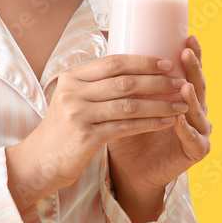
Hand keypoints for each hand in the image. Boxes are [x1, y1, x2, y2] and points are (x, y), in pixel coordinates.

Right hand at [7, 54, 186, 214]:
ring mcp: (77, 114)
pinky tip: (167, 122)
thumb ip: (96, 85)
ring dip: (159, 104)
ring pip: (129, 104)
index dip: (143, 61)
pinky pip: (126, 127)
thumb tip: (135, 69)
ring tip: (181, 104)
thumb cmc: (64, 129)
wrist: (40, 160)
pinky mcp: (85, 137)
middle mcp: (72, 92)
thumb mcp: (73, 99)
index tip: (168, 64)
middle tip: (181, 83)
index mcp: (70, 77)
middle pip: (123, 82)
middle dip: (157, 81)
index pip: (112, 63)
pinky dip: (150, 123)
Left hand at [107, 36, 211, 221]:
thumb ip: (124, 78)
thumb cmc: (123, 131)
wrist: (128, 169)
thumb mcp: (122, 101)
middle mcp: (193, 110)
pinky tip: (179, 119)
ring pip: (198, 110)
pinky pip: (193, 138)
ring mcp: (198, 130)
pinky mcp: (195, 152)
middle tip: (188, 51)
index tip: (188, 36)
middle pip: (197, 85)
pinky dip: (186, 128)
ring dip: (190, 97)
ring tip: (183, 84)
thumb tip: (107, 39)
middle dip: (194, 68)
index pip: (188, 71)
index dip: (191, 55)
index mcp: (179, 95)